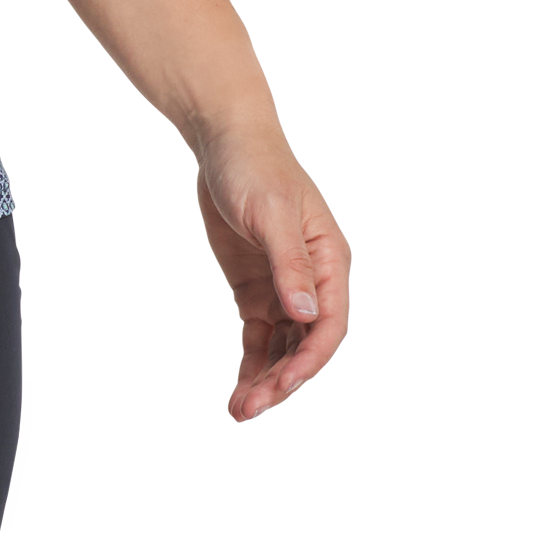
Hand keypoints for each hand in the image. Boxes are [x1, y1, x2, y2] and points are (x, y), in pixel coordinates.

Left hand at [191, 128, 351, 421]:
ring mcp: (283, 288)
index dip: (310, 358)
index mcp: (330, 261)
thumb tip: (307, 314)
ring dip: (265, 379)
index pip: (330, 323)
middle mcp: (313, 282)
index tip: (284, 381)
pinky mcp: (255, 291)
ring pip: (282, 348)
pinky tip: (239, 389)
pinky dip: (251, 363)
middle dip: (282, 379)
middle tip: (252, 407)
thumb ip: (290, 264)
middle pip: (306, 344)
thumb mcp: (272, 214)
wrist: (223, 142)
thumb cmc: (256, 167)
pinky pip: (258, 337)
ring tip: (240, 410)